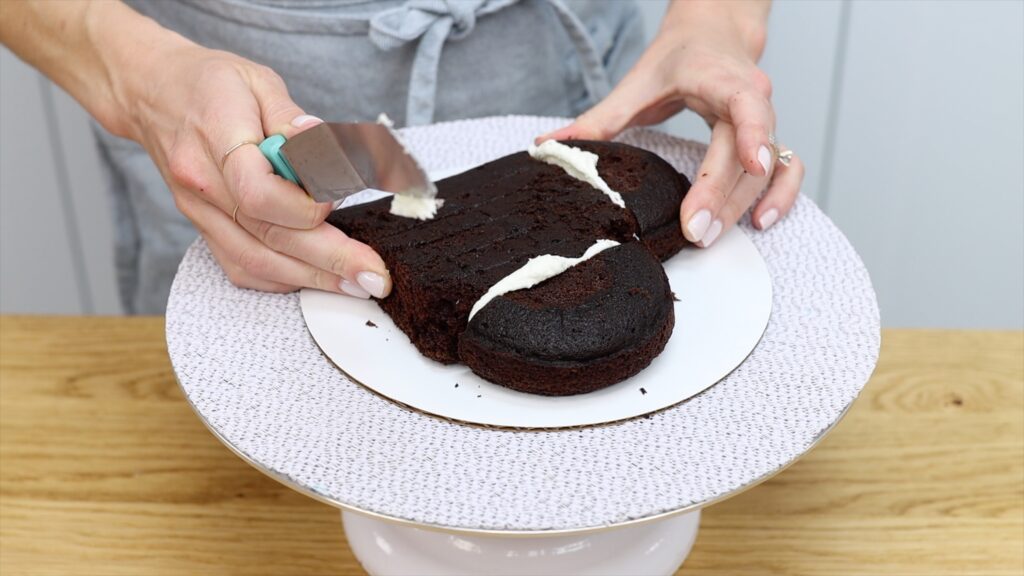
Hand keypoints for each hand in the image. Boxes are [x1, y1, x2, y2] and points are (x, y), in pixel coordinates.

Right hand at [124, 43, 390, 297]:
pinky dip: (281, 278)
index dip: (306, 206)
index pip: (259, 193)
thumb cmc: (210, 84)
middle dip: (329, 261)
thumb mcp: (259, 81)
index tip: (340, 199)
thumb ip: (293, 118)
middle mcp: (202, 186)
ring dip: (310, 279)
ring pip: (254, 261)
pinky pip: (240, 266)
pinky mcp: (203, 227)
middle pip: (267, 237)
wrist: (152, 92)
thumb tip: (324, 146)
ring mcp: (199, 212)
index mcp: (214, 140)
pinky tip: (315, 279)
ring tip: (356, 284)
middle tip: (374, 275)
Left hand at [539, 1, 803, 246]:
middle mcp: (752, 101)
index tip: (753, 165)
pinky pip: (790, 170)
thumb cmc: (680, 57)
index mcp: (721, 80)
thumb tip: (549, 145)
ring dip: (742, 206)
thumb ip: (598, 119)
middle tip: (695, 232)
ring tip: (712, 237)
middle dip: (721, 195)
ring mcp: (766, 122)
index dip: (753, 135)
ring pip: (768, 170)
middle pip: (746, 154)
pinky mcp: (770, 140)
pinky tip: (760, 222)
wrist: (714, 35)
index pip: (746, 105)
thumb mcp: (636, 82)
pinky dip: (782, 195)